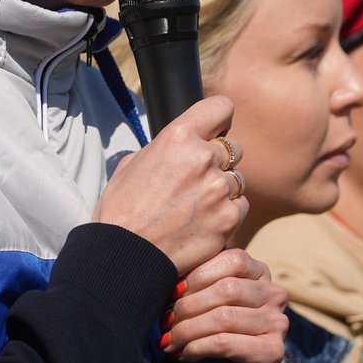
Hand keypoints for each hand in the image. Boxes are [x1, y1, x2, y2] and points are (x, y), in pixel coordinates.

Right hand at [91, 96, 247, 275]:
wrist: (124, 255)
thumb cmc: (122, 210)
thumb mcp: (132, 163)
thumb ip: (165, 148)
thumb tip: (181, 144)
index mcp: (178, 137)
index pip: (222, 107)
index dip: (219, 119)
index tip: (216, 130)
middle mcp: (203, 158)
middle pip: (233, 148)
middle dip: (219, 161)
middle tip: (197, 181)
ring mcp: (218, 189)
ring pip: (237, 180)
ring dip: (222, 190)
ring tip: (195, 207)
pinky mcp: (228, 218)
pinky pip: (240, 206)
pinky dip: (226, 214)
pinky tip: (202, 223)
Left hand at [161, 248, 287, 362]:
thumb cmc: (200, 336)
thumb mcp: (194, 302)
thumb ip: (191, 282)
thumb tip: (168, 267)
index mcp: (259, 273)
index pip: (232, 259)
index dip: (196, 274)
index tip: (170, 292)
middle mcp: (274, 295)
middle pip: (227, 288)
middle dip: (188, 305)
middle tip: (165, 321)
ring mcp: (278, 324)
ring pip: (224, 317)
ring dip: (188, 329)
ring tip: (170, 339)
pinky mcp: (272, 352)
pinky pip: (225, 342)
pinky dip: (197, 347)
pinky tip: (183, 354)